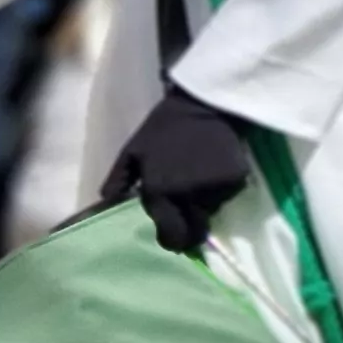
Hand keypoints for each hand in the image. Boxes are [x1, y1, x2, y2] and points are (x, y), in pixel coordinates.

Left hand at [99, 83, 251, 254]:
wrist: (204, 103)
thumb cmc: (164, 128)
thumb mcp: (132, 151)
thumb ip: (117, 182)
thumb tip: (107, 204)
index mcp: (159, 192)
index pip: (171, 237)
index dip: (173, 239)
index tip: (175, 234)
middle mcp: (188, 197)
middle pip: (196, 230)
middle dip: (193, 225)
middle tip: (191, 210)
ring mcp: (215, 189)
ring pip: (212, 210)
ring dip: (206, 201)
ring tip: (201, 176)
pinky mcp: (236, 179)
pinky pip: (229, 194)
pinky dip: (223, 187)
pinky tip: (216, 168)